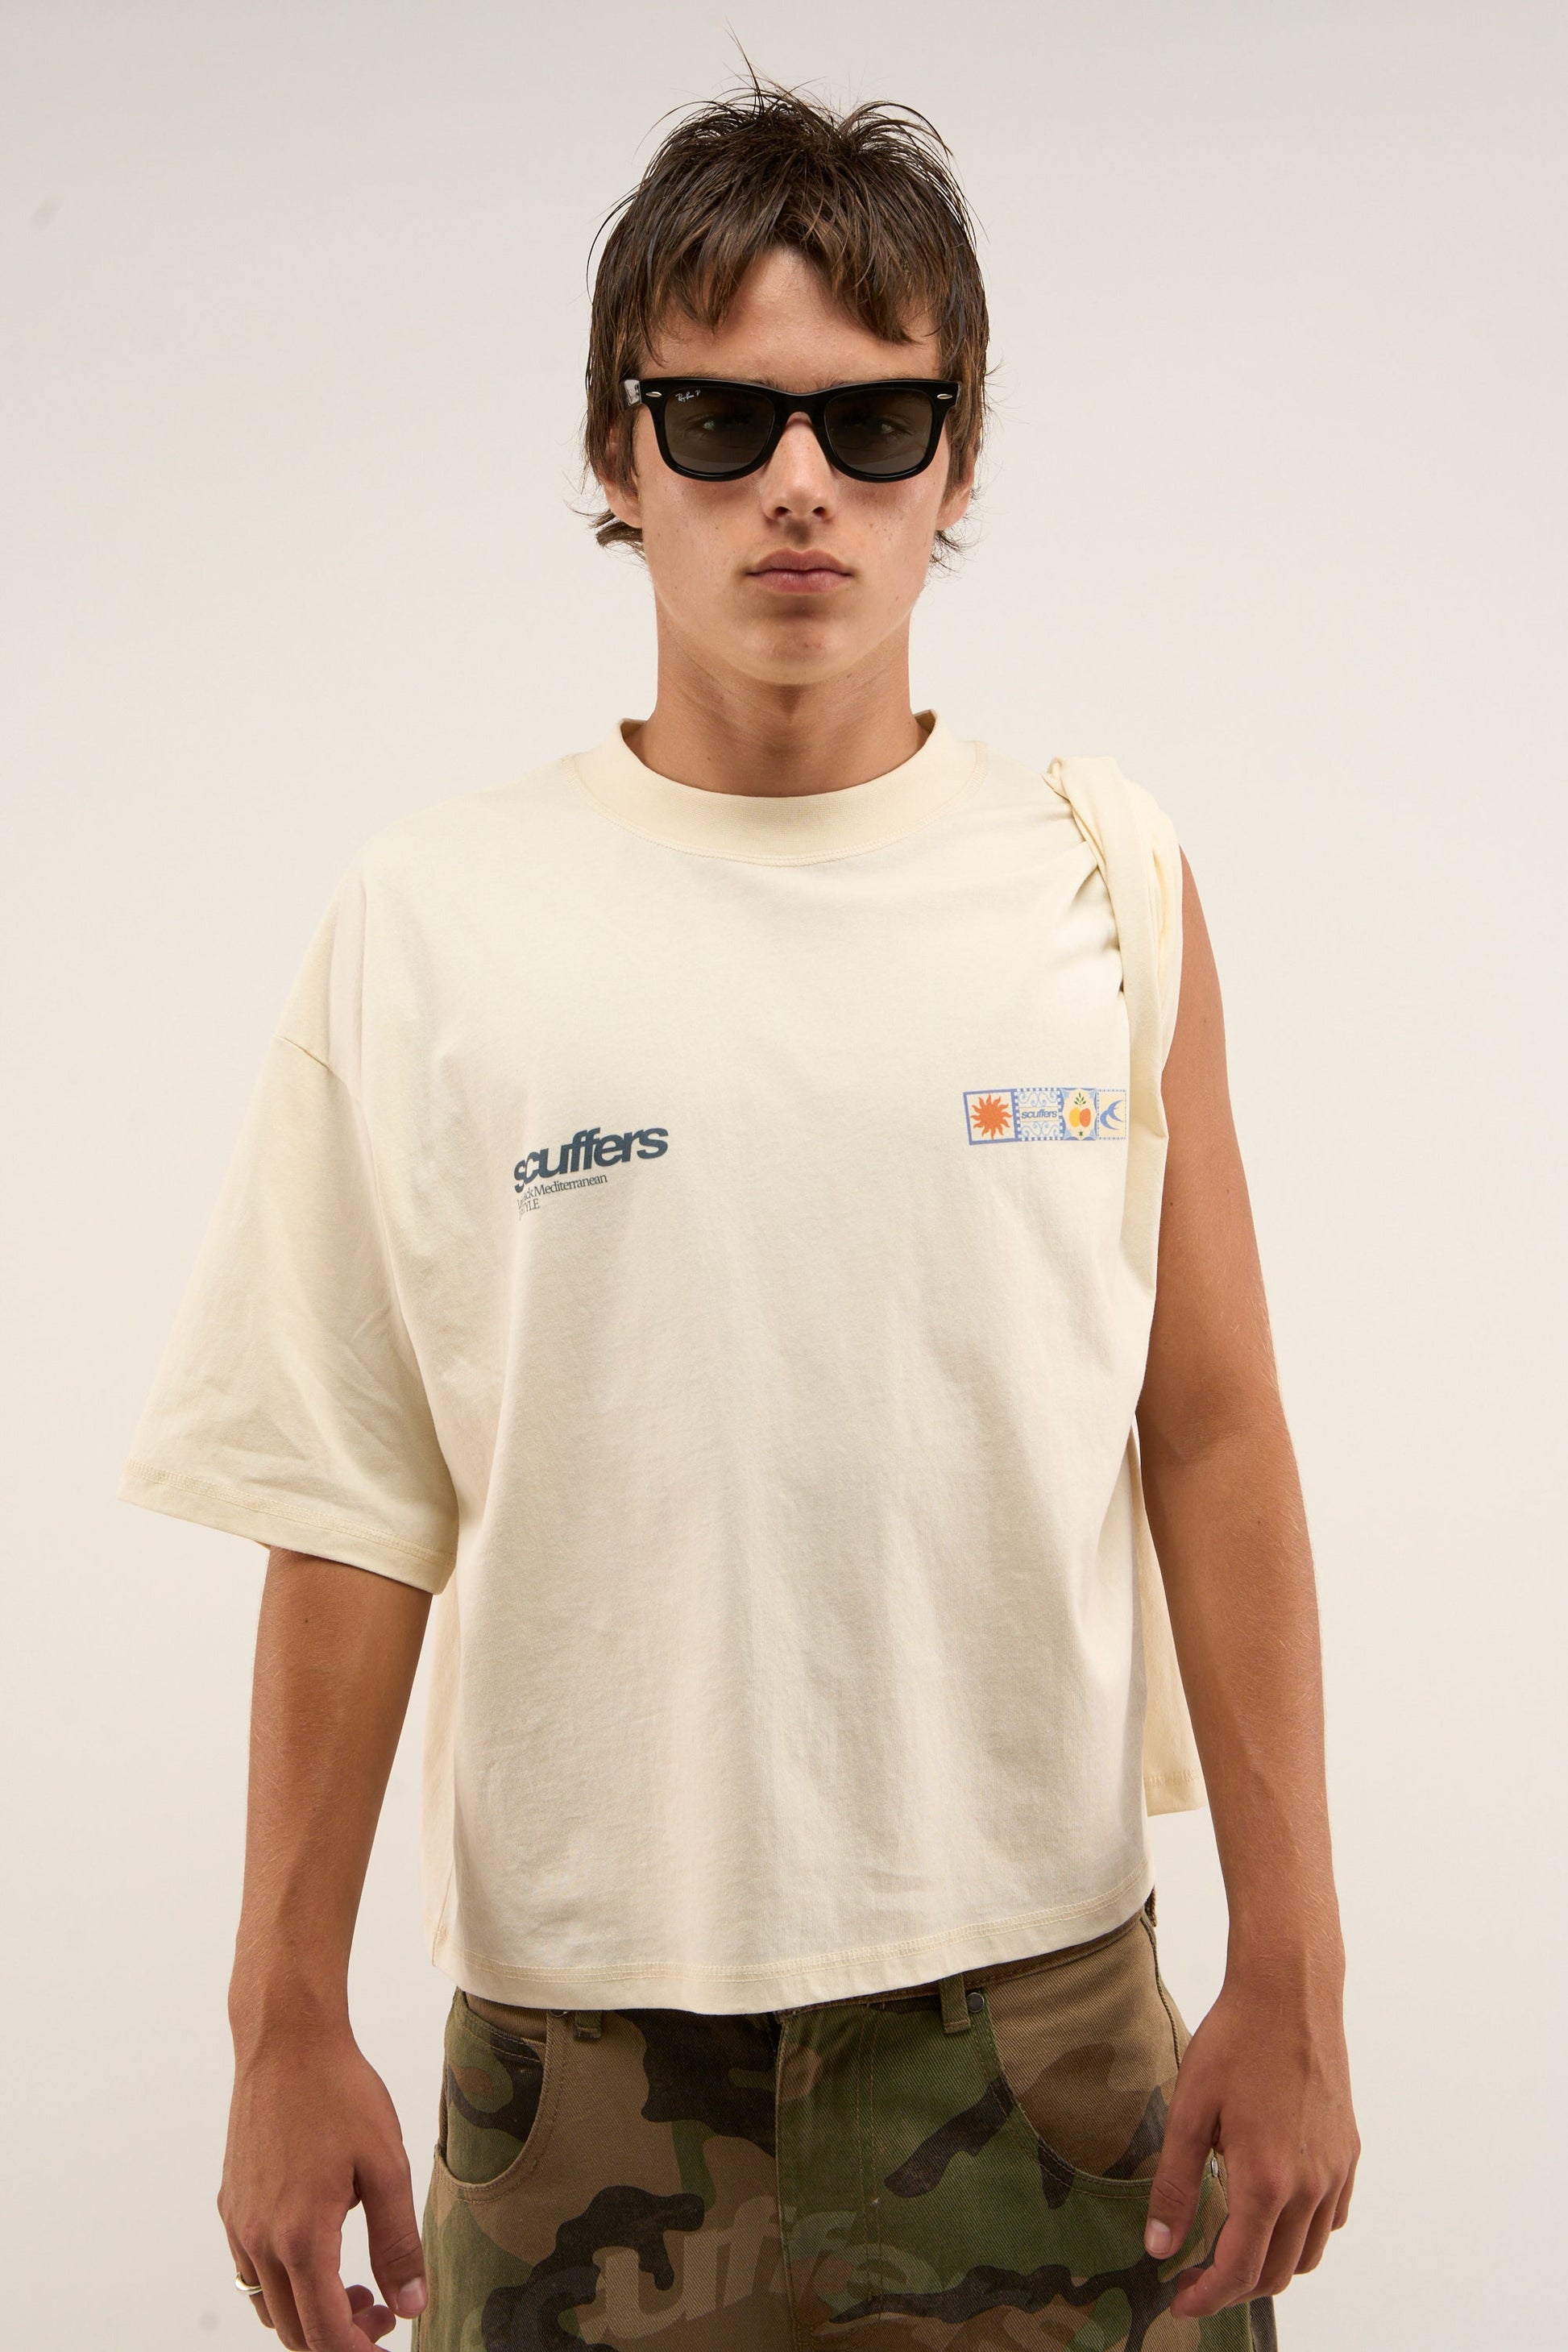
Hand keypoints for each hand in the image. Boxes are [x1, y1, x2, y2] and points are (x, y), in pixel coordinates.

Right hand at [220, 2016, 427, 2350]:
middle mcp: (259, 2240)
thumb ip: (398, 2243)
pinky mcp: (231, 2204)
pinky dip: (285, 2283)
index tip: (387, 2343)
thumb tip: (410, 2305)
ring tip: (355, 2285)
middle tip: (381, 2311)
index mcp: (301, 2237)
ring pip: (268, 2305)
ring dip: (309, 2313)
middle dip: (339, 2337)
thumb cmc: (339, 2093)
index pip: (324, 2333)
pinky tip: (319, 2248)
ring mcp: (239, 2223)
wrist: (286, 2042)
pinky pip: (251, 2270)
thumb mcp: (386, 2166)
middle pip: (293, 2330)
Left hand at [1141, 1957, 1359, 2319]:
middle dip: (1234, 2286)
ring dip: (1270, 2265)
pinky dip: (1305, 2233)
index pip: (1239, 2270)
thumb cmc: (1236, 2042)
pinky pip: (1333, 2219)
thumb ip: (1175, 2185)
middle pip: (1276, 2273)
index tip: (1180, 2300)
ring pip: (1309, 2253)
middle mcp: (1310, 2187)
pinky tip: (1274, 2210)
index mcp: (1266, 2181)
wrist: (1289, 1994)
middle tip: (1197, 2275)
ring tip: (1232, 2246)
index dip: (1206, 2296)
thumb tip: (1161, 2247)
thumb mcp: (1189, 2110)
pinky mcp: (1348, 2153)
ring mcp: (1335, 2172)